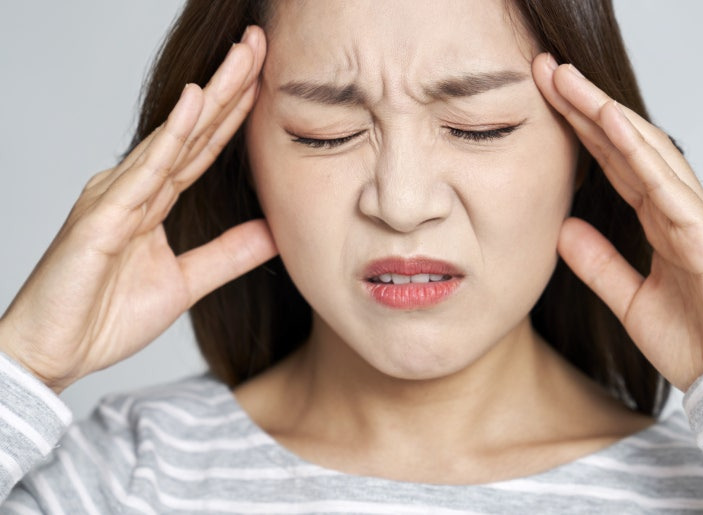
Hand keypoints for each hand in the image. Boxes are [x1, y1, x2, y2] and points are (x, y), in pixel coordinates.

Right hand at [0, 26, 276, 392]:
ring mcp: (115, 197)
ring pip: (174, 138)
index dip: (234, 114)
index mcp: (151, 200)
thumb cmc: (104, 316)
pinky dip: (172, 136)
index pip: (202, 148)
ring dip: (211, 96)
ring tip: (242, 58)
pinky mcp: (101, 217)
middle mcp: (133, 188)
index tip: (265, 80)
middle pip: (193, 130)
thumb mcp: (184, 282)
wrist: (55, 353)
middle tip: (259, 45)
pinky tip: (195, 102)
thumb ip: (226, 254)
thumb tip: (273, 232)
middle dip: (229, 87)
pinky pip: (145, 171)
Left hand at [532, 53, 702, 390]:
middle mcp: (678, 208)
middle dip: (585, 105)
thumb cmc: (695, 341)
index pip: (615, 162)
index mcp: (661, 220)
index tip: (546, 101)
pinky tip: (609, 121)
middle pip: (625, 144)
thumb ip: (599, 263)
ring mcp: (695, 215)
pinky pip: (665, 182)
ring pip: (645, 149)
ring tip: (568, 80)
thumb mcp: (630, 299)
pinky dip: (637, 148)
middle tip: (548, 70)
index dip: (581, 130)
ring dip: (604, 111)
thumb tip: (562, 230)